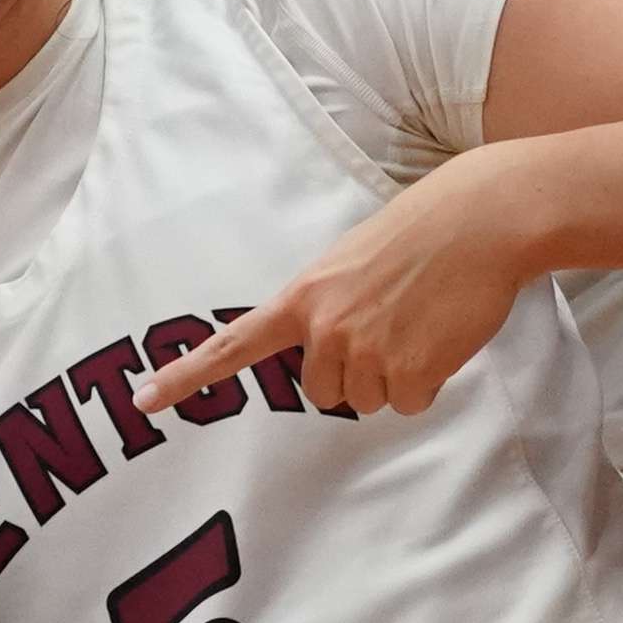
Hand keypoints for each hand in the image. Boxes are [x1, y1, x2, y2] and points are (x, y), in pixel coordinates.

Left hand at [139, 152, 543, 420]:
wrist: (480, 220)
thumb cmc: (419, 232)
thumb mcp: (349, 261)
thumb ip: (325, 306)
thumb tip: (325, 348)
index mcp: (303, 297)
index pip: (232, 345)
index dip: (186, 378)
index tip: (143, 402)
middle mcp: (326, 330)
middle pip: (322, 391)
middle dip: (355, 371)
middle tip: (389, 325)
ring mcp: (367, 354)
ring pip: (368, 401)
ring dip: (396, 376)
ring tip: (418, 324)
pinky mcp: (411, 373)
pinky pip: (410, 403)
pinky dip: (428, 380)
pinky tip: (440, 336)